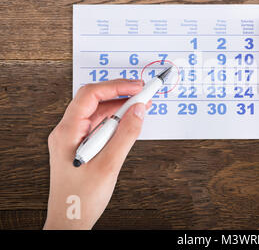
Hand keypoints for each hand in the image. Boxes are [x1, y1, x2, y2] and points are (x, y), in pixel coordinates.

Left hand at [44, 79, 147, 229]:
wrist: (70, 221)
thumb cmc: (80, 199)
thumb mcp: (108, 165)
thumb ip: (126, 135)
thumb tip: (139, 111)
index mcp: (67, 132)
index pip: (91, 96)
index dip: (116, 87)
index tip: (137, 87)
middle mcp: (68, 131)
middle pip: (94, 101)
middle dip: (120, 94)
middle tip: (142, 93)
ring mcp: (75, 139)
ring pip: (98, 113)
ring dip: (120, 107)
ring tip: (141, 105)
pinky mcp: (82, 146)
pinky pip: (101, 126)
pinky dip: (117, 121)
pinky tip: (130, 122)